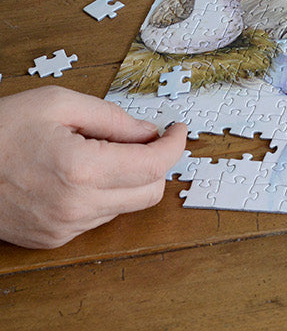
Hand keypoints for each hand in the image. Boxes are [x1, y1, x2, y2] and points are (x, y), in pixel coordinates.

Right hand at [0, 86, 186, 248]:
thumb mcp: (58, 103)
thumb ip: (112, 118)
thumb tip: (149, 132)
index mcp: (81, 169)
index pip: (154, 165)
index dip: (174, 145)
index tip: (177, 130)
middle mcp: (76, 206)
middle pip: (149, 192)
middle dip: (154, 164)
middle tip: (142, 139)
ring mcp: (63, 228)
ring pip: (124, 207)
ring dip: (125, 180)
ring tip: (94, 153)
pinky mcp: (52, 239)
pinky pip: (97, 218)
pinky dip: (101, 196)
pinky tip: (77, 175)